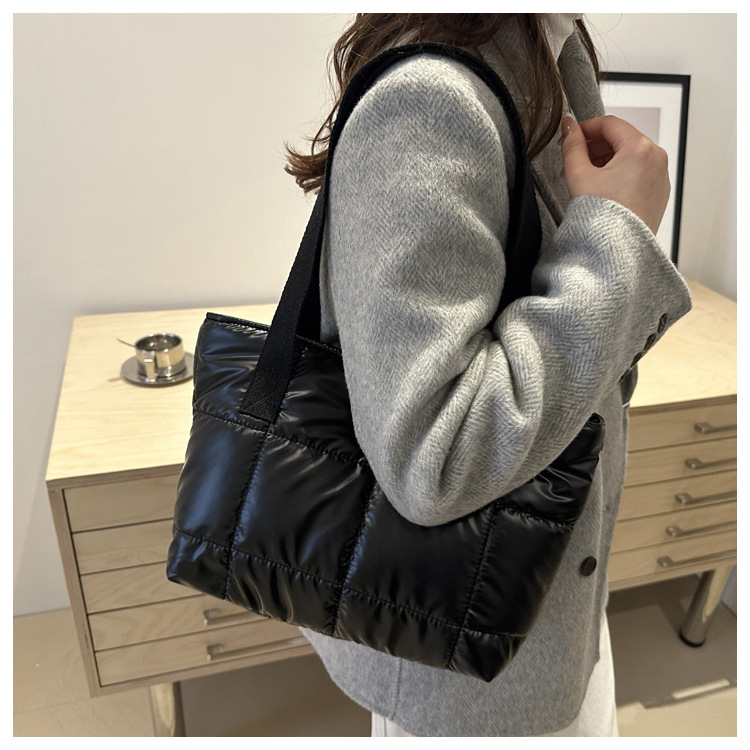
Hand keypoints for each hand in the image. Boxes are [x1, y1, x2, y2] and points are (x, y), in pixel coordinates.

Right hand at [560, 115, 669, 235]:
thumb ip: (572, 145)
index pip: (610, 124)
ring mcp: (661, 176)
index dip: (585, 128)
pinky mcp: (659, 192)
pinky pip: (638, 173)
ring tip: (584, 178)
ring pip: (629, 156)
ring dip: (606, 161)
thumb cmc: (602, 217)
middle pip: (621, 139)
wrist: (617, 251)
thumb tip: (568, 125)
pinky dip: (620, 174)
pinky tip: (601, 189)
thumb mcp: (579, 175)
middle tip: (572, 161)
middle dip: (594, 147)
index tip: (569, 137)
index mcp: (639, 148)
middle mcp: (656, 158)